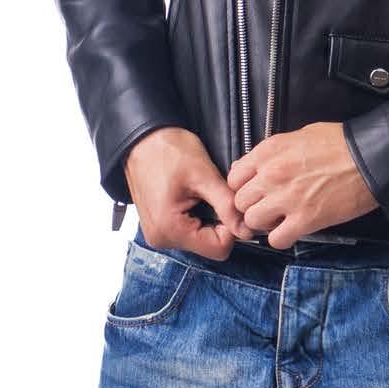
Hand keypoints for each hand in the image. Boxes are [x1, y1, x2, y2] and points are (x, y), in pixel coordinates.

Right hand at [123, 128, 249, 258]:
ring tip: (198, 191)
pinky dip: (197, 214)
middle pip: (209, 244)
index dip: (231, 227)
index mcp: (169, 229)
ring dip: (208, 216)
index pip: (219, 249)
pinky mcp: (160, 226)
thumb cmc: (166, 150)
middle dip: (218, 220)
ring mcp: (158, 233)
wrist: (141, 139)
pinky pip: (188, 229)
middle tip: (212, 192)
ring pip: (201, 237)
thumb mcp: (204, 175)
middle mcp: (161, 237)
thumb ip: (227, 206)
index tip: (227, 203)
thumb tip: (247, 230)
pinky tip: (191, 195)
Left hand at [226, 122, 378, 248]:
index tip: (255, 191)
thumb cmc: (340, 144)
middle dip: (253, 205)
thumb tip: (255, 167)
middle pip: (241, 201)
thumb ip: (273, 153)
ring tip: (280, 219)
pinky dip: (282, 239)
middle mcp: (272, 175)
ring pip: (254, 221)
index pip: (234, 177)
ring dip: (265, 223)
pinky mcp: (305, 220)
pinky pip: (276, 240)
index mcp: (269, 152)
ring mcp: (287, 199)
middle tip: (269, 206)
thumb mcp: (300, 136)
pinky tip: (292, 230)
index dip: (243, 187)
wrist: (370, 159)